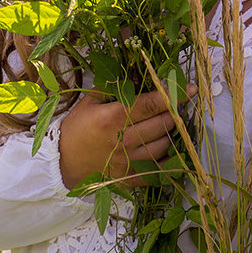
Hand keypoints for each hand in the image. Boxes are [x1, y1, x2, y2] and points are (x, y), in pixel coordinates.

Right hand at [58, 85, 192, 189]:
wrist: (62, 165)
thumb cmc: (75, 130)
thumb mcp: (89, 102)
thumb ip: (112, 86)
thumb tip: (136, 74)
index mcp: (113, 118)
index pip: (150, 104)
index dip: (172, 95)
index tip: (190, 89)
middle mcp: (123, 140)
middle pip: (162, 124)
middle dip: (175, 113)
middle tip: (178, 106)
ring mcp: (129, 162)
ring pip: (164, 146)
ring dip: (171, 134)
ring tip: (169, 125)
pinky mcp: (131, 178)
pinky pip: (159, 170)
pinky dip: (169, 160)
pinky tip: (169, 150)